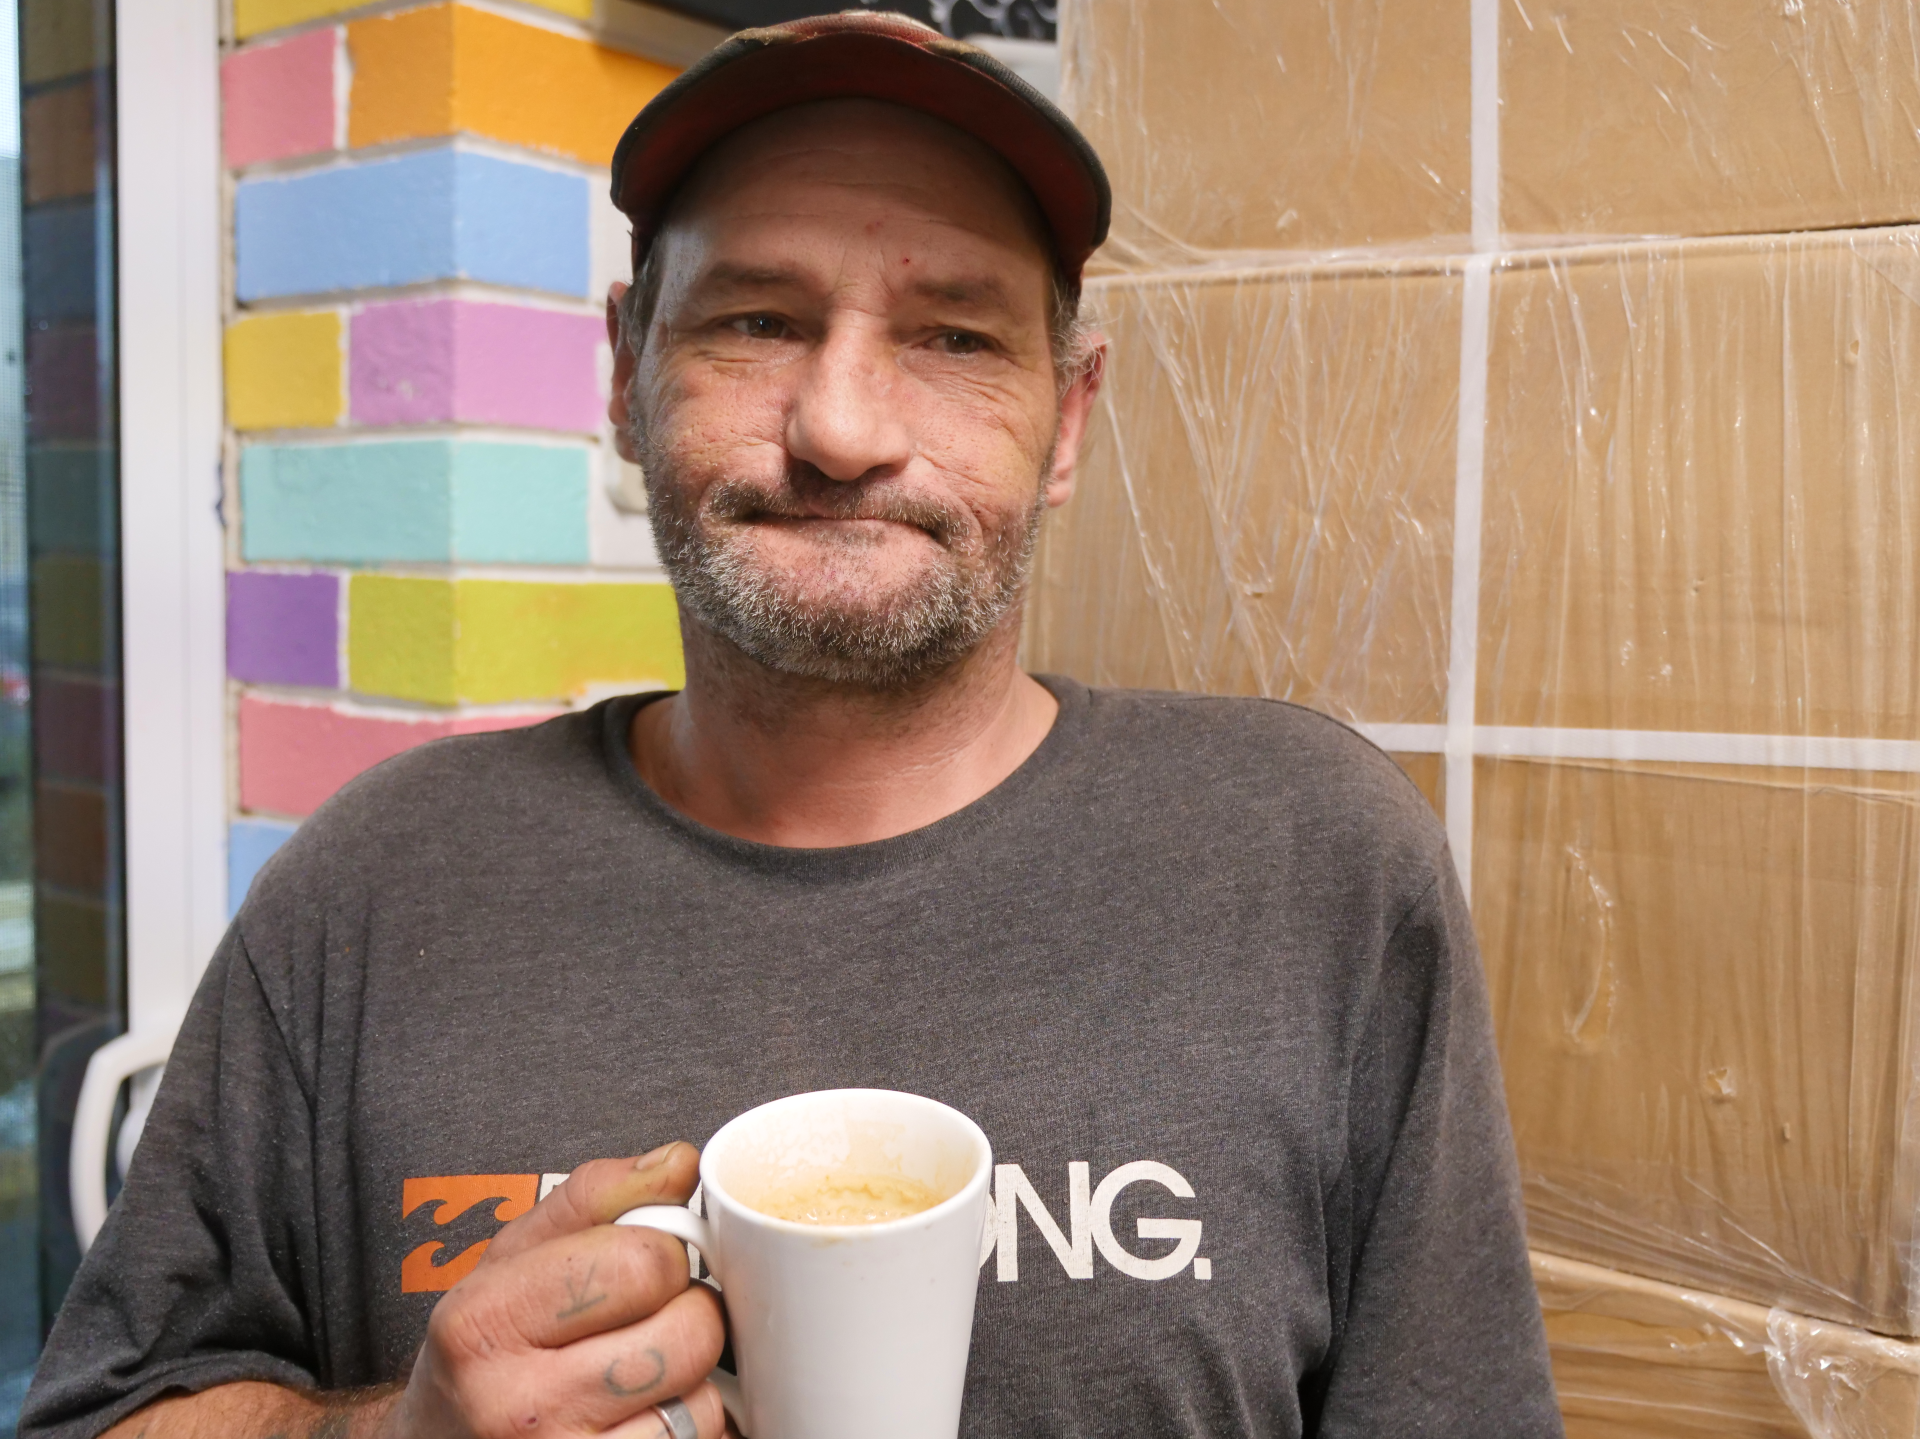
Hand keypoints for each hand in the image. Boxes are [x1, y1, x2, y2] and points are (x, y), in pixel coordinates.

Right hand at [386, 1142, 728, 1437]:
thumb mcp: (511, 1258)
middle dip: (686, 1311)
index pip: (643, 1262)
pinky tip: (644, 1416)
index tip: (644, 1263)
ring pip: (701, 1403)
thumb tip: (678, 1162)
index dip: (663, 1252)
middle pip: (686, 1332)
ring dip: (691, 1380)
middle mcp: (517, 1405)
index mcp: (485, 1321)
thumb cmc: (485, 1349)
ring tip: (641, 1373)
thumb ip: (595, 1197)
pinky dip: (688, 1428)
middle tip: (649, 1318)